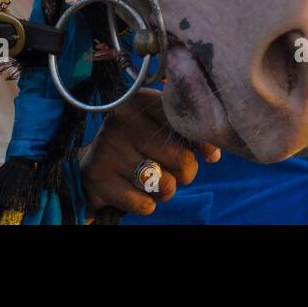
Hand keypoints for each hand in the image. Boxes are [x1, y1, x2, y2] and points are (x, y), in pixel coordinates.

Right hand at [80, 88, 219, 219]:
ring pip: (165, 184)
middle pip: (182, 159)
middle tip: (173, 170)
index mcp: (143, 101)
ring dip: (166, 190)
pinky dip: (146, 205)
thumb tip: (214, 154)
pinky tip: (135, 192)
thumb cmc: (139, 144)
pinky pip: (145, 204)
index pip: (186, 123)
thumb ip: (188, 134)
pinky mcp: (98, 178)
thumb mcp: (160, 127)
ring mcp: (108, 149)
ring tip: (154, 181)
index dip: (204, 144)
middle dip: (186, 172)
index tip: (210, 156)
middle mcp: (124, 120)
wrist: (93, 165)